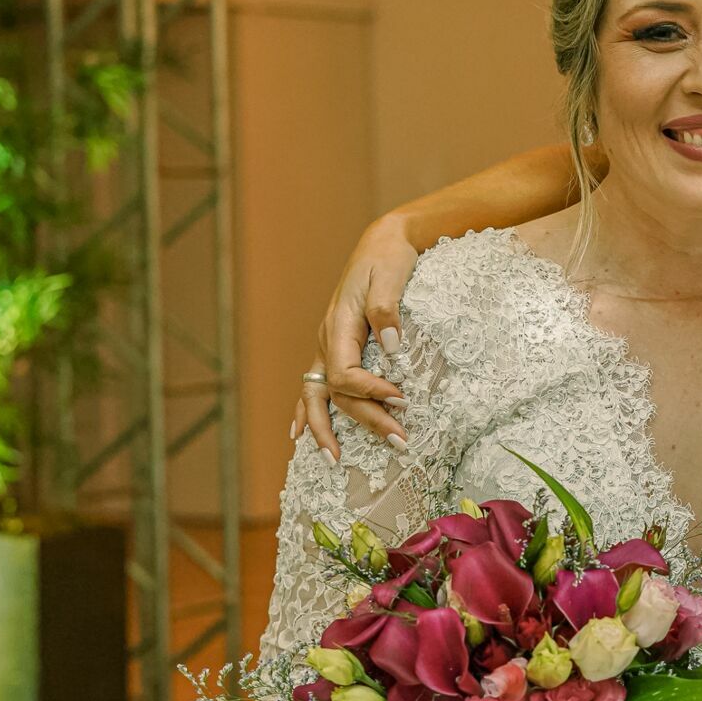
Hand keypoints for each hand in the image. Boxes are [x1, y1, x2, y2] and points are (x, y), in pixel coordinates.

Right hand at [291, 218, 419, 458]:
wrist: (382, 242)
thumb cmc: (389, 258)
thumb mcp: (391, 276)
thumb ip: (387, 310)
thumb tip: (390, 346)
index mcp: (338, 325)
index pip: (346, 373)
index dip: (371, 392)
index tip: (402, 400)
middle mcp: (326, 339)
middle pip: (336, 393)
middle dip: (364, 420)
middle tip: (399, 442)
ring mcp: (327, 345)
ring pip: (317, 395)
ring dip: (326, 428)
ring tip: (334, 459)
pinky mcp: (334, 347)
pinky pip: (314, 385)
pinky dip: (307, 411)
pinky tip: (299, 435)